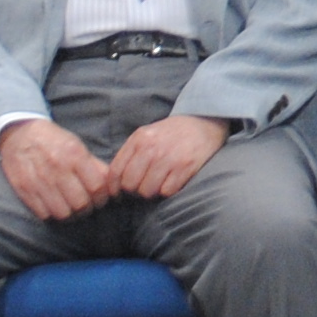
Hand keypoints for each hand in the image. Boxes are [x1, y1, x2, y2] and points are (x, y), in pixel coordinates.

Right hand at [0, 117, 113, 219]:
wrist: (20, 134)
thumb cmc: (54, 141)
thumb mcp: (77, 145)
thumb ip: (94, 165)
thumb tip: (111, 186)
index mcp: (74, 154)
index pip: (97, 187)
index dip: (102, 198)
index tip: (100, 200)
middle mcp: (57, 167)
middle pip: (80, 203)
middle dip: (87, 209)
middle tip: (86, 206)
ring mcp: (39, 179)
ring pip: (62, 213)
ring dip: (70, 214)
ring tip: (70, 208)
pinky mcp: (24, 189)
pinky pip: (43, 214)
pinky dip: (51, 214)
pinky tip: (54, 205)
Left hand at [110, 113, 229, 197]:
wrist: (203, 123)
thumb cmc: (171, 133)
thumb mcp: (146, 135)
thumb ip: (130, 153)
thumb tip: (114, 181)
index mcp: (139, 139)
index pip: (116, 171)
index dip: (114, 187)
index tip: (118, 193)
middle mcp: (151, 148)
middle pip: (130, 185)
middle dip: (135, 190)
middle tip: (143, 186)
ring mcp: (168, 158)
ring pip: (147, 191)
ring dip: (152, 192)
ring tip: (159, 183)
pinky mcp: (185, 167)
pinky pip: (167, 192)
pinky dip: (168, 190)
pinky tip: (172, 180)